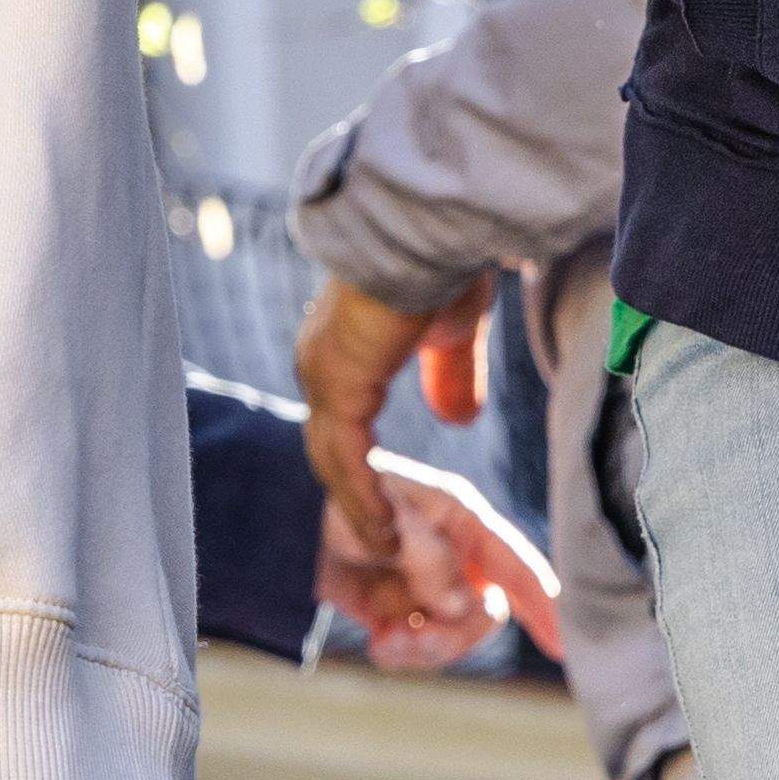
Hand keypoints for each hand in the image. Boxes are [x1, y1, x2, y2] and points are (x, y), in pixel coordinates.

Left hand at [292, 274, 480, 573]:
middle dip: (356, 503)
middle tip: (386, 551)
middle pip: (330, 452)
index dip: (361, 472)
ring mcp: (324, 373)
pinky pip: (344, 460)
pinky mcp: (338, 383)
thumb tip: (457, 417)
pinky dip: (363, 501)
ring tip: (389, 556)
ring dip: (360, 512)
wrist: (435, 223)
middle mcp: (321, 364)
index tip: (387, 514)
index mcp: (343, 353)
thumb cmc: (445, 261)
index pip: (342, 425)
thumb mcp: (452, 331)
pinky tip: (386, 535)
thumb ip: (449, 375)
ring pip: (332, 463)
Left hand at [325, 454, 566, 674]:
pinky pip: (419, 648)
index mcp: (458, 518)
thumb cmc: (335, 498)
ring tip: (389, 641)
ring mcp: (424, 586)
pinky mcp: (396, 612)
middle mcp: (449, 554)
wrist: (274, 516)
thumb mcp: (386, 515)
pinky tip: (379, 642)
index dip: (543, 603)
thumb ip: (431, 557)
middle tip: (416, 635)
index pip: (513, 563)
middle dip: (457, 635)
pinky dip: (402, 653)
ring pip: (454, 638)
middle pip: (486, 614)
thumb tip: (468, 602)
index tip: (563, 645)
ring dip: (426, 648)